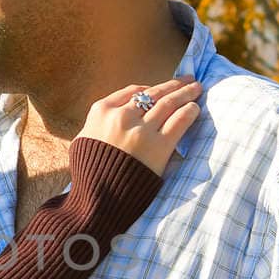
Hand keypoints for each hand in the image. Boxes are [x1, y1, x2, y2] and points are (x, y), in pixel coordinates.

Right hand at [80, 77, 200, 175]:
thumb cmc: (88, 173)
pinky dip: (188, 112)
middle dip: (172, 85)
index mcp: (101, 111)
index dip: (149, 88)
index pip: (131, 92)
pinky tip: (194, 108)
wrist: (97, 198)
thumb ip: (95, 125)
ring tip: (196, 88)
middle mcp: (122, 116)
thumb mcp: (82, 141)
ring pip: (168, 103)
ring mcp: (141, 130)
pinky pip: (178, 121)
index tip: (160, 88)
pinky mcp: (159, 146)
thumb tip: (109, 119)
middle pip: (153, 94)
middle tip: (187, 80)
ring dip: (185, 93)